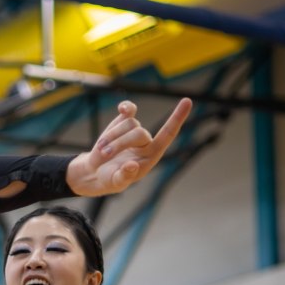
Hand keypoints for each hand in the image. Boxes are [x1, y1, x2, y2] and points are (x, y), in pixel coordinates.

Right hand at [66, 98, 191, 196]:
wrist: (96, 171)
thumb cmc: (110, 180)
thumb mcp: (116, 183)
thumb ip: (124, 176)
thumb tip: (132, 166)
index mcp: (151, 155)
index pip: (167, 135)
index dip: (176, 119)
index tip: (188, 101)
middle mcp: (146, 141)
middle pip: (138, 132)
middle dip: (119, 143)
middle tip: (104, 155)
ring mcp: (134, 130)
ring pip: (128, 122)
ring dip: (111, 137)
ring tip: (101, 152)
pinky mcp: (122, 122)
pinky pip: (128, 109)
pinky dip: (125, 107)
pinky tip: (121, 108)